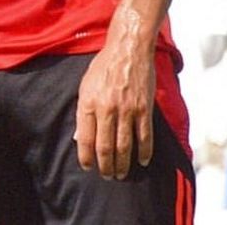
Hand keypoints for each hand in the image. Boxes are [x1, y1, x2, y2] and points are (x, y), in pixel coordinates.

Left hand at [74, 41, 156, 179]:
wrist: (128, 49)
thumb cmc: (104, 66)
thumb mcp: (85, 85)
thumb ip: (83, 111)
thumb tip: (81, 137)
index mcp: (88, 103)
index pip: (85, 139)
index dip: (86, 158)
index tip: (88, 168)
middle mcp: (106, 109)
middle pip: (105, 147)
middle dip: (106, 167)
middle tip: (107, 176)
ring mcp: (127, 110)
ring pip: (124, 146)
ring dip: (123, 164)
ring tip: (121, 174)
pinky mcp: (144, 108)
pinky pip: (144, 137)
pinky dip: (144, 152)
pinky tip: (142, 161)